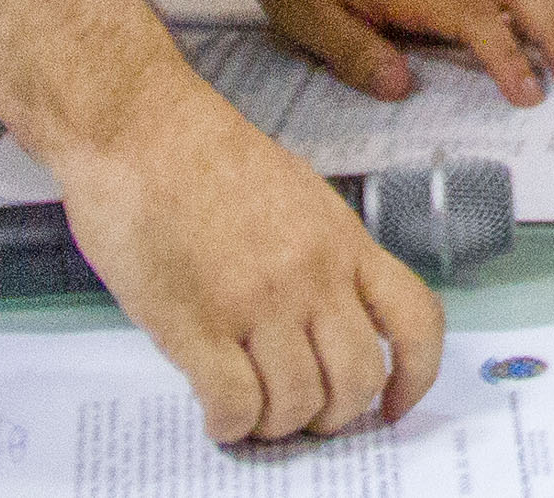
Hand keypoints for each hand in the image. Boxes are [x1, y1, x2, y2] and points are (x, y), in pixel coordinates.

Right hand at [48, 89, 440, 440]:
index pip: (415, 319)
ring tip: (253, 414)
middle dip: (334, 415)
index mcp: (342, 239)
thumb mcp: (295, 192)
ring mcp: (255, 300)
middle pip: (357, 378)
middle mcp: (310, 274)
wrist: (137, 125)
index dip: (416, 376)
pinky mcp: (195, 322)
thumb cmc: (203, 152)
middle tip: (303, 414)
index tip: (394, 405)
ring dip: (276, 425)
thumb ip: (321, 253)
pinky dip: (231, 427)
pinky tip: (218, 417)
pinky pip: (235, 405)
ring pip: (297, 402)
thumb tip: (327, 318)